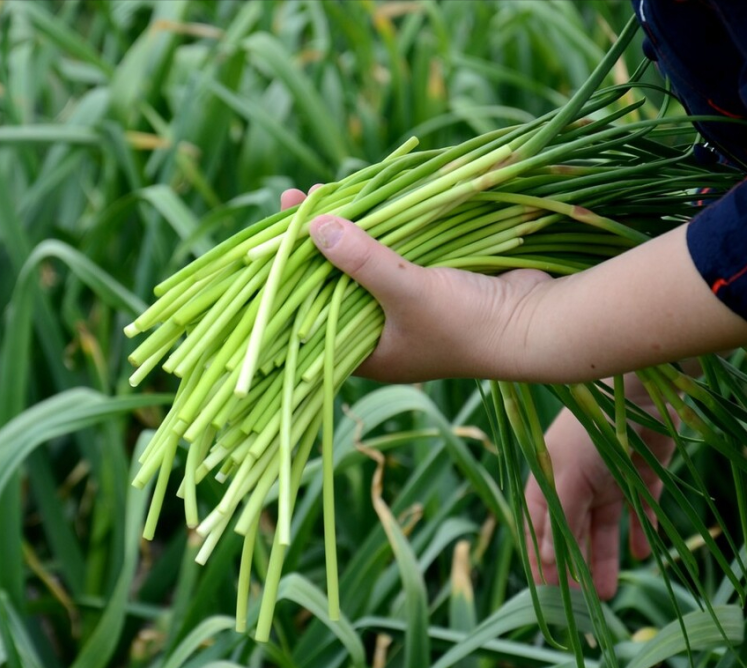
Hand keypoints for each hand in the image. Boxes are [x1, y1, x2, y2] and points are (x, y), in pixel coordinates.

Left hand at [280, 187, 552, 382]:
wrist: (540, 323)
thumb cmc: (469, 325)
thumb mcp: (407, 292)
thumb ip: (361, 260)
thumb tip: (313, 225)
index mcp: (365, 353)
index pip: (310, 317)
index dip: (286, 280)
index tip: (267, 243)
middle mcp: (379, 331)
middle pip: (332, 282)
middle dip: (312, 245)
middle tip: (290, 201)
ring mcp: (404, 304)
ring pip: (362, 261)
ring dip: (344, 229)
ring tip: (316, 192)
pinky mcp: (428, 279)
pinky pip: (393, 249)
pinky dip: (378, 226)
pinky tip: (361, 198)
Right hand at [523, 375, 675, 599]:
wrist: (638, 393)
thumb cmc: (590, 430)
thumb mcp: (566, 477)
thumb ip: (558, 518)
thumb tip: (546, 561)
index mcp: (546, 478)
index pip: (537, 527)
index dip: (539, 559)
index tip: (546, 591)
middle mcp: (573, 481)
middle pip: (569, 532)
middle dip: (572, 566)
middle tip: (580, 601)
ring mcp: (605, 479)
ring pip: (601, 528)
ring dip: (602, 559)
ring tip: (607, 593)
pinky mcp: (638, 476)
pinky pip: (637, 512)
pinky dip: (638, 533)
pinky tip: (641, 556)